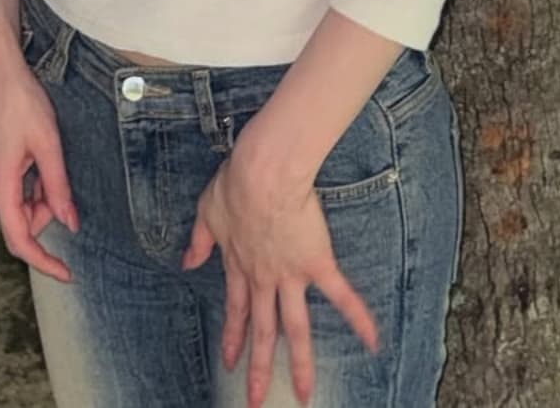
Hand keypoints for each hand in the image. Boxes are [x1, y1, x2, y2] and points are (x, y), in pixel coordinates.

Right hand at [0, 33, 79, 284]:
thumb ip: (57, 187)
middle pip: (22, 220)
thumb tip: (69, 224)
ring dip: (41, 193)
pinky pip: (13, 187)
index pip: (20, 240)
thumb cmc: (21, 100)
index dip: (44, 262)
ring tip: (50, 156)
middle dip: (48, 211)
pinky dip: (31, 181)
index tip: (67, 274)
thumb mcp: (48, 144)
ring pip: (19, 203)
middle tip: (66, 182)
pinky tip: (39, 153)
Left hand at [181, 152, 378, 407]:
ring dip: (302, 363)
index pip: (236, 311)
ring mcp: (291, 274)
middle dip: (260, 368)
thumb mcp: (207, 211)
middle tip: (257, 400)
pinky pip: (340, 295)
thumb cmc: (235, 185)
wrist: (262, 174)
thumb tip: (187, 263)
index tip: (229, 363)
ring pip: (296, 327)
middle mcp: (265, 279)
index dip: (233, 338)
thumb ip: (198, 241)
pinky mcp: (317, 263)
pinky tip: (372, 341)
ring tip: (306, 394)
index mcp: (240, 266)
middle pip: (264, 331)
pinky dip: (358, 318)